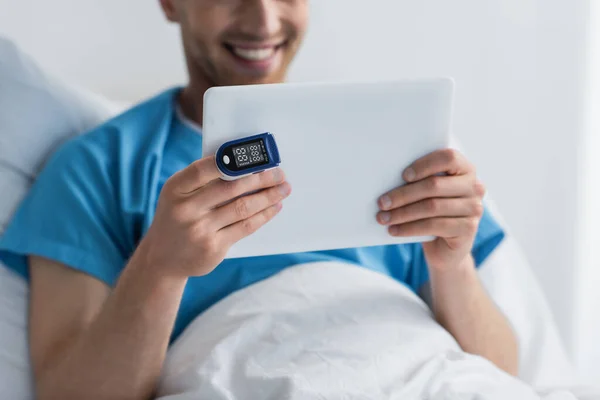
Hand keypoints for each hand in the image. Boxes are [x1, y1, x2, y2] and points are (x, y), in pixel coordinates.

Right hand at [138, 157, 290, 277]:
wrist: (162, 259)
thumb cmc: (177, 217)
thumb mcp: (178, 195)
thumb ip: (202, 180)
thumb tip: (244, 163)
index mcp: (175, 189)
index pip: (203, 169)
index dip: (230, 160)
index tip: (255, 155)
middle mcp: (186, 210)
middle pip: (230, 188)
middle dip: (260, 178)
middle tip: (279, 173)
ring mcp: (200, 230)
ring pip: (242, 208)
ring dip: (267, 197)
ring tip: (283, 189)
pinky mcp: (214, 248)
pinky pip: (245, 227)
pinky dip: (263, 216)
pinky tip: (274, 207)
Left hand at [376, 149, 484, 270]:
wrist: (446, 247)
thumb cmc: (432, 212)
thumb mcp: (427, 194)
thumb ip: (418, 181)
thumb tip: (386, 178)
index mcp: (465, 169)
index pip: (449, 158)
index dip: (425, 165)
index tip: (403, 176)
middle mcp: (474, 186)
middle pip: (434, 185)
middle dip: (403, 194)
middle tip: (381, 202)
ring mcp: (474, 208)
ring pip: (431, 207)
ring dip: (402, 213)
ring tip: (383, 218)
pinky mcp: (468, 228)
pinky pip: (434, 226)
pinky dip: (409, 228)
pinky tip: (394, 230)